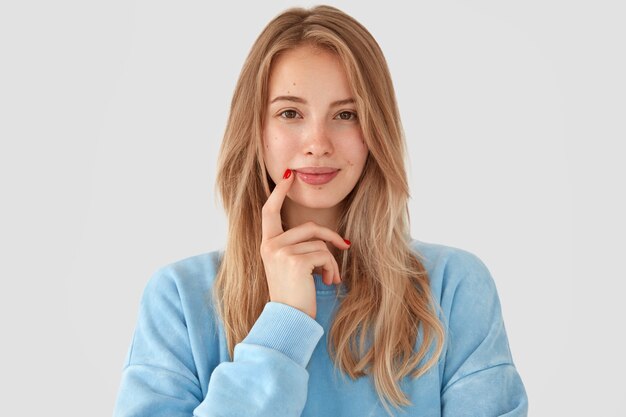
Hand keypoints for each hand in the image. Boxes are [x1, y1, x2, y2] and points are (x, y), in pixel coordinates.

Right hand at [260, 168, 350, 318]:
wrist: (288, 320)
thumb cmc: (292, 296)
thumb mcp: (288, 267)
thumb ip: (296, 247)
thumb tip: (325, 236)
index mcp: (267, 244)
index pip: (269, 211)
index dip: (279, 193)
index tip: (289, 176)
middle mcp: (270, 245)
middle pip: (309, 227)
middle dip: (331, 237)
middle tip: (344, 246)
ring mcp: (280, 252)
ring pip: (319, 242)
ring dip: (332, 260)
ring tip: (330, 278)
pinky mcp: (294, 261)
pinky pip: (324, 254)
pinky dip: (332, 268)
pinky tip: (329, 282)